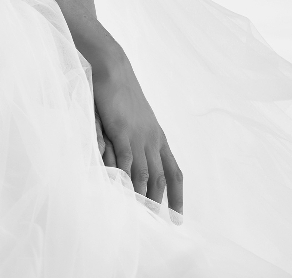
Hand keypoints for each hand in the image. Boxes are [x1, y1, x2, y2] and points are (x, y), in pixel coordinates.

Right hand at [92, 48, 183, 213]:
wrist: (113, 66)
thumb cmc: (120, 89)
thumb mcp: (133, 116)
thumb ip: (132, 137)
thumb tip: (127, 156)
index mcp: (158, 136)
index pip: (174, 172)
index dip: (178, 196)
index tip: (178, 216)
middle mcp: (153, 139)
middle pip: (162, 178)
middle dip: (161, 203)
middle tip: (159, 224)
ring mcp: (139, 136)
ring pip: (144, 174)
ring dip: (143, 196)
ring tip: (140, 216)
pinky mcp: (122, 131)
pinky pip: (125, 161)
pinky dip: (124, 178)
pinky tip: (122, 192)